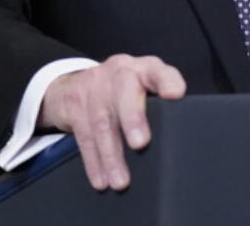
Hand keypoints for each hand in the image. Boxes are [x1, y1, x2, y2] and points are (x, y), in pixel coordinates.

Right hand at [38, 54, 186, 190]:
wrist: (78, 83)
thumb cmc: (126, 91)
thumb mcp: (145, 87)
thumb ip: (161, 104)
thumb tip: (175, 139)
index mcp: (144, 69)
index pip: (158, 71)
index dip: (167, 81)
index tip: (175, 95)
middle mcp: (119, 72)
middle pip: (124, 91)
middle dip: (132, 118)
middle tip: (140, 143)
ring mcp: (94, 86)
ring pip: (102, 121)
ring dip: (112, 155)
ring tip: (121, 180)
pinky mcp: (74, 104)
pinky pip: (84, 136)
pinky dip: (94, 162)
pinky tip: (102, 179)